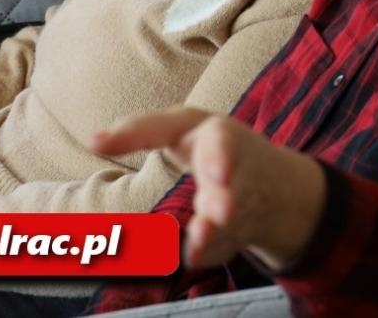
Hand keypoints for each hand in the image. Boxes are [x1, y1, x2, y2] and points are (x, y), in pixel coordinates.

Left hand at [92, 107, 325, 270]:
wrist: (284, 188)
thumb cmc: (213, 150)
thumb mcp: (186, 133)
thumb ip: (137, 134)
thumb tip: (94, 140)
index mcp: (201, 126)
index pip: (165, 124)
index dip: (131, 133)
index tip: (94, 143)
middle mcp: (225, 151)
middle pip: (222, 151)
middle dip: (221, 161)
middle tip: (218, 176)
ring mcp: (244, 186)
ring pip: (229, 199)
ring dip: (218, 215)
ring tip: (208, 228)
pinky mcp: (250, 218)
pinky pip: (230, 234)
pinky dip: (215, 245)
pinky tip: (196, 254)